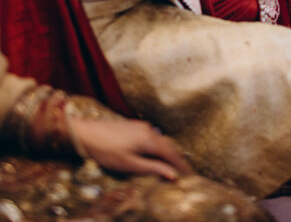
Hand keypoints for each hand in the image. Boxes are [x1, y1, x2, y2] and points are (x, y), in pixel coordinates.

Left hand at [69, 117, 192, 178]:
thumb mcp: (130, 164)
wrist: (87, 134)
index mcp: (150, 139)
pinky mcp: (135, 126)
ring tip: (173, 166)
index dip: (182, 165)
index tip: (191, 175)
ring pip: (160, 141)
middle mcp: (149, 130)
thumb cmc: (108, 152)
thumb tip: (173, 175)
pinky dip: (158, 148)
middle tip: (186, 173)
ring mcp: (142, 126)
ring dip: (167, 154)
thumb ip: (152, 168)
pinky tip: (156, 155)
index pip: (172, 154)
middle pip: (168, 146)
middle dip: (177, 159)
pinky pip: (152, 137)